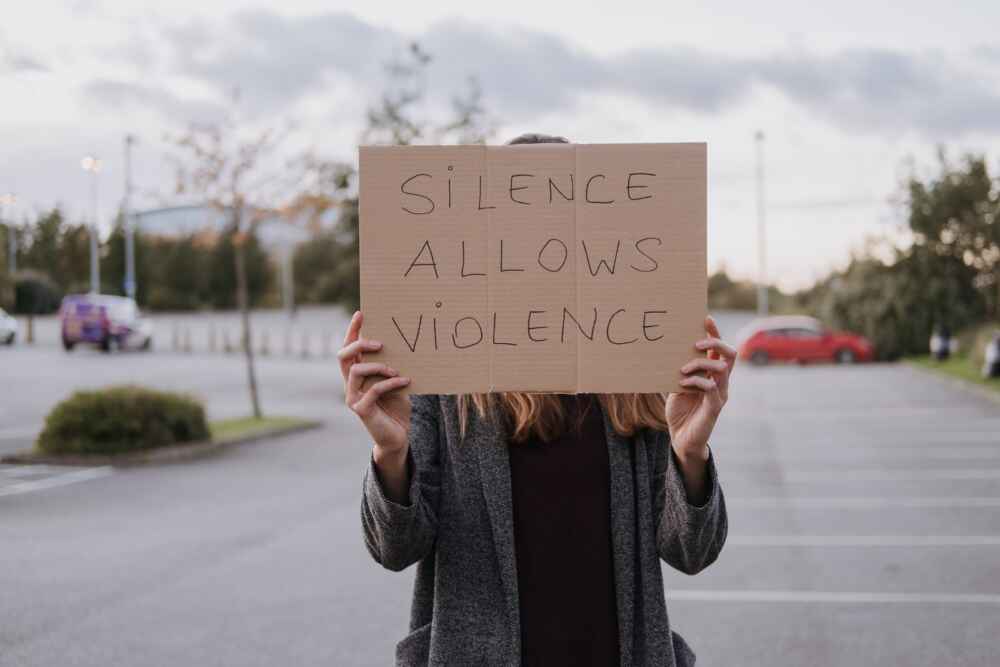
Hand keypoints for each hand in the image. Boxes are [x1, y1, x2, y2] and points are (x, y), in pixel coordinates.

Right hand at [339, 311, 411, 459]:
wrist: (398, 436)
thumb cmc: (396, 405)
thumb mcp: (394, 380)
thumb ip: (390, 364)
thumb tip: (399, 342)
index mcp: (356, 374)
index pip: (348, 348)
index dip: (352, 331)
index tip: (361, 314)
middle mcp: (350, 384)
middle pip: (343, 356)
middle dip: (359, 344)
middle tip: (380, 343)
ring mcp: (353, 397)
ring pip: (355, 371)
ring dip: (378, 366)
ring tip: (396, 369)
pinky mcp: (361, 410)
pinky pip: (373, 390)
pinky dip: (390, 383)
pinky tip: (405, 381)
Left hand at [666, 315, 735, 458]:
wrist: (681, 438)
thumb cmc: (680, 410)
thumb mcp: (678, 385)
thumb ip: (680, 370)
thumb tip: (671, 349)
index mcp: (712, 374)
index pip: (719, 348)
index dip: (715, 332)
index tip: (705, 318)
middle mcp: (721, 382)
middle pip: (730, 354)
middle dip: (715, 342)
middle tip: (696, 342)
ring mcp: (720, 394)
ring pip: (721, 369)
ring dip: (701, 363)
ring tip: (683, 368)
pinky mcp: (714, 408)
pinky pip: (711, 388)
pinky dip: (697, 382)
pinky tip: (683, 383)